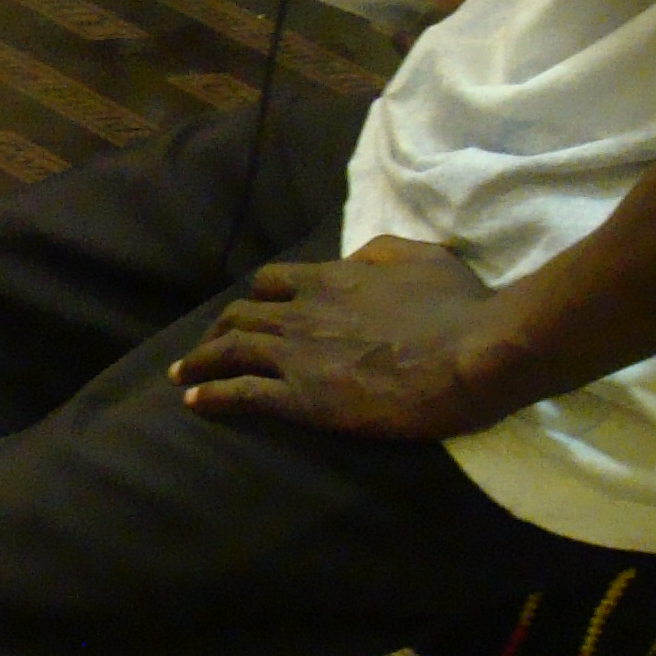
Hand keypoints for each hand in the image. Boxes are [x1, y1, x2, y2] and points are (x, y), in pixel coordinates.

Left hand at [171, 237, 522, 440]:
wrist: (474, 351)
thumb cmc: (460, 306)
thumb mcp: (423, 258)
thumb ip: (382, 253)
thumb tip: (357, 257)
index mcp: (333, 278)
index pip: (273, 281)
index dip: (255, 298)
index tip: (247, 313)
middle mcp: (305, 311)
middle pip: (240, 315)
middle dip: (215, 332)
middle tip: (202, 349)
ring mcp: (300, 355)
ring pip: (229, 350)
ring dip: (198, 362)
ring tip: (181, 375)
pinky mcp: (304, 398)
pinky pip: (241, 393)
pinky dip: (210, 395)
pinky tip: (193, 402)